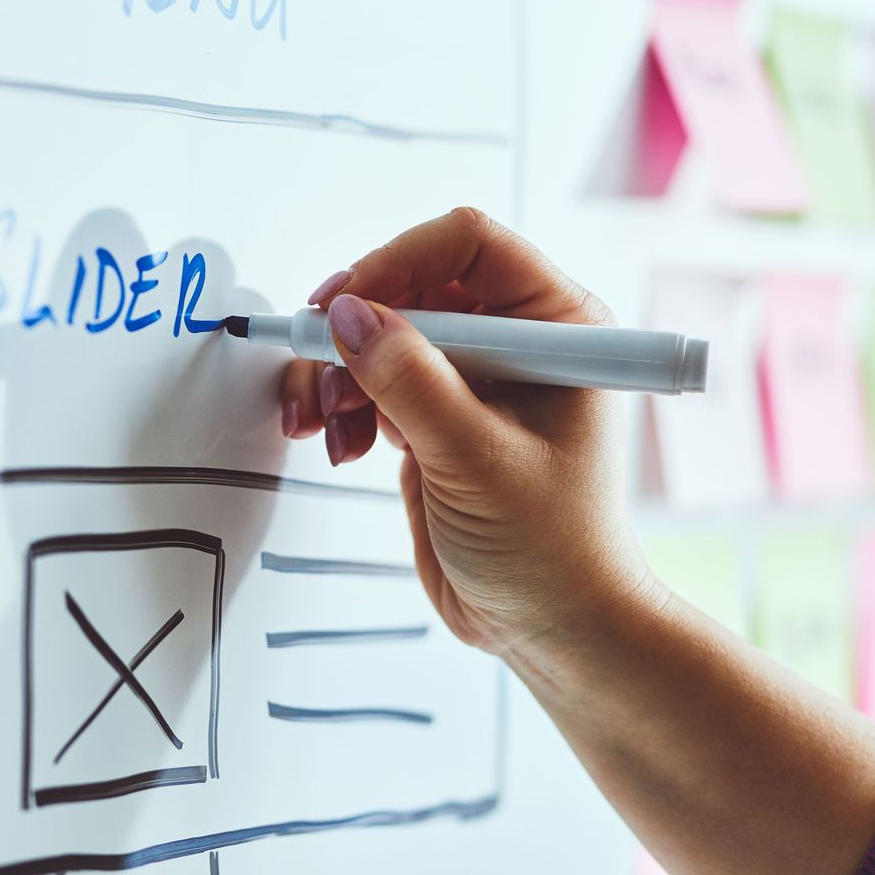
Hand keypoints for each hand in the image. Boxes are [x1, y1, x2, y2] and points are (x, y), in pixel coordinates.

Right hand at [281, 208, 648, 657]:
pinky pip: (374, 384)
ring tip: (324, 423)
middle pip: (414, 285)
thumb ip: (410, 380)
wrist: (553, 629)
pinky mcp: (437, 420)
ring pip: (383, 336)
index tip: (349, 304)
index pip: (470, 246)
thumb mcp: (476, 458)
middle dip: (356, 326)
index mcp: (558, 328)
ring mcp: (474, 381)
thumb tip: (351, 315)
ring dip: (338, 372)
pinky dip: (343, 406)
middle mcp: (517, 343)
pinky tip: (341, 445)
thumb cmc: (552, 549)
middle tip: (316, 363)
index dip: (400, 261)